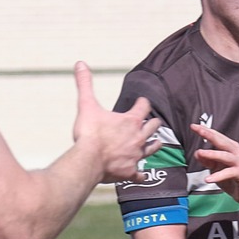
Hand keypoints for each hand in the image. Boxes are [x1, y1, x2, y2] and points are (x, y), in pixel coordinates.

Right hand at [70, 62, 156, 182]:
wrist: (88, 160)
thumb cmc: (89, 133)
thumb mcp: (86, 105)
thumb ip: (85, 84)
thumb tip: (80, 63)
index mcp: (131, 121)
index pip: (143, 107)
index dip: (143, 102)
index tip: (142, 101)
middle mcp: (138, 138)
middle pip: (153, 127)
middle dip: (153, 122)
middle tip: (154, 120)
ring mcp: (136, 156)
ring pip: (152, 149)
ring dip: (155, 144)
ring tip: (158, 142)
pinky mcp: (130, 171)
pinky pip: (139, 174)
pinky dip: (141, 174)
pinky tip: (142, 175)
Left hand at [192, 122, 238, 209]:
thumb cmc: (235, 180)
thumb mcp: (217, 169)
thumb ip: (208, 161)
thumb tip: (197, 153)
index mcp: (231, 149)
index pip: (217, 137)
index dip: (206, 131)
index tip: (194, 126)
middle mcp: (236, 153)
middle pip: (221, 141)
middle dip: (209, 134)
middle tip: (197, 129)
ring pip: (224, 156)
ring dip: (212, 154)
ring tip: (200, 153)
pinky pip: (227, 174)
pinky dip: (217, 176)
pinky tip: (208, 179)